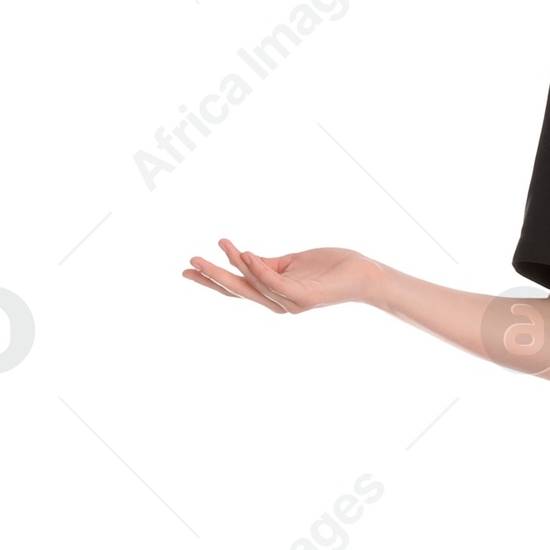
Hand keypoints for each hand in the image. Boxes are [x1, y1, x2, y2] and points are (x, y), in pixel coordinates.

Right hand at [182, 240, 377, 313]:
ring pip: (256, 285)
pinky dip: (260, 270)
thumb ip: (267, 264)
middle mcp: (279, 303)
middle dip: (214, 278)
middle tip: (190, 263)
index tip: (186, 270)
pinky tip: (246, 255)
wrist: (363, 275)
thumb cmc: (329, 268)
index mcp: (273, 293)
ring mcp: (292, 303)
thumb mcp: (291, 263)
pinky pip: (276, 282)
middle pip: (239, 292)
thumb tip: (243, 258)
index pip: (236, 288)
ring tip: (220, 247)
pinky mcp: (305, 297)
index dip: (212, 280)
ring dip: (235, 266)